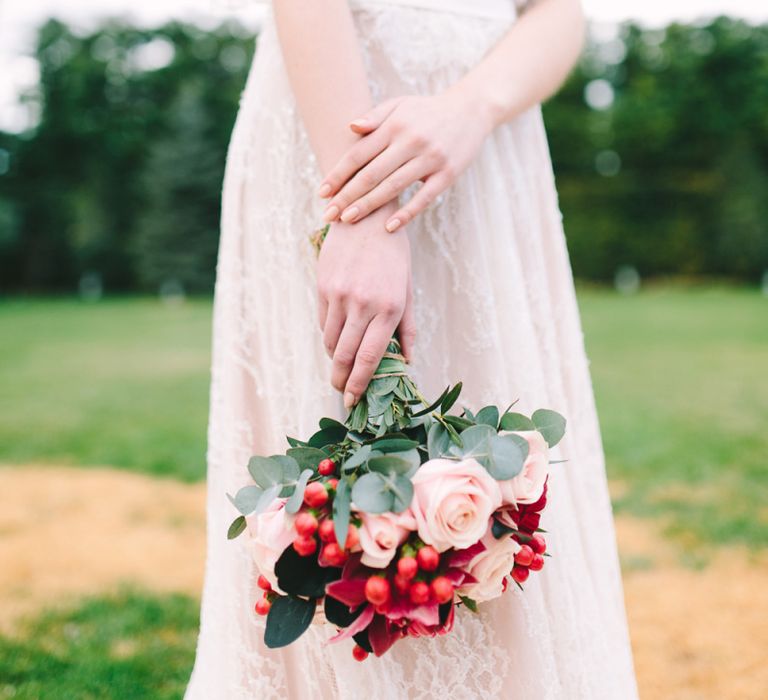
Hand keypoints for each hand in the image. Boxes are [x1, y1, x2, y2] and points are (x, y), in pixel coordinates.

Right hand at [316, 206, 415, 407]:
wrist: (366, 216)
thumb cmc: (393, 254)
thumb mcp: (408, 288)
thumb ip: (407, 327)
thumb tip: (406, 361)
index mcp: (389, 307)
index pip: (369, 357)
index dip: (360, 383)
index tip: (354, 400)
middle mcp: (363, 304)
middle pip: (345, 355)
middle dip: (342, 381)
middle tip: (342, 394)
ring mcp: (340, 295)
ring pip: (330, 341)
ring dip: (333, 360)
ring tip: (339, 370)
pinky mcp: (324, 287)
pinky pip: (323, 322)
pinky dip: (328, 337)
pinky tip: (334, 342)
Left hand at [317, 88, 493, 232]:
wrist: (471, 110)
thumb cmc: (428, 111)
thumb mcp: (401, 105)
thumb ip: (375, 116)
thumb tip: (350, 127)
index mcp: (395, 125)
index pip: (359, 154)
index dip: (338, 174)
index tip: (322, 193)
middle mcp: (410, 141)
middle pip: (371, 174)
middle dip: (347, 196)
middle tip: (328, 215)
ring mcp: (430, 159)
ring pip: (393, 187)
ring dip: (368, 206)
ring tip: (348, 221)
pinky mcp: (447, 174)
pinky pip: (423, 198)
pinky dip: (406, 213)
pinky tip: (388, 227)